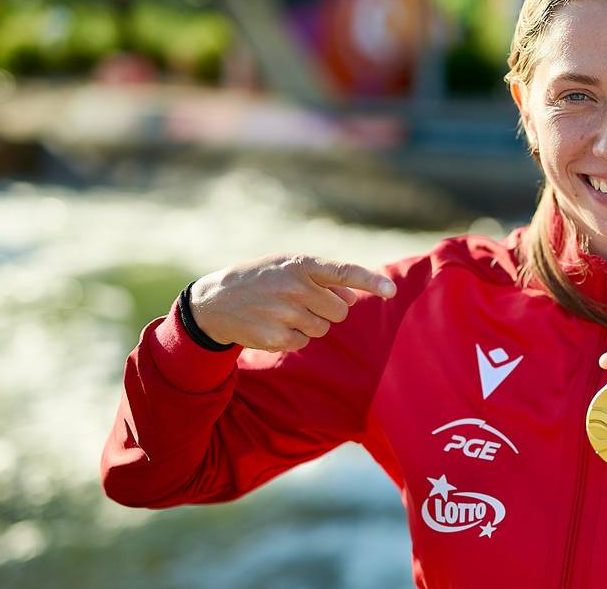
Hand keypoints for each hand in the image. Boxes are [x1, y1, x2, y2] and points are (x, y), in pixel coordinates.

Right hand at [188, 253, 395, 352]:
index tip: (391, 290)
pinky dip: (294, 337)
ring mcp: (285, 313)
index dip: (370, 281)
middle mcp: (295, 287)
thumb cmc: (261, 279)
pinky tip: (274, 325)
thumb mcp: (289, 267)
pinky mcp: (276, 337)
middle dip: (328, 309)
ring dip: (310, 323)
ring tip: (283, 311)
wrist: (215, 301)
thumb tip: (353, 297)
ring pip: (323, 328)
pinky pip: (304, 342)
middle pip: (340, 310)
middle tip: (303, 302)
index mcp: (301, 265)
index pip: (344, 272)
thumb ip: (324, 278)